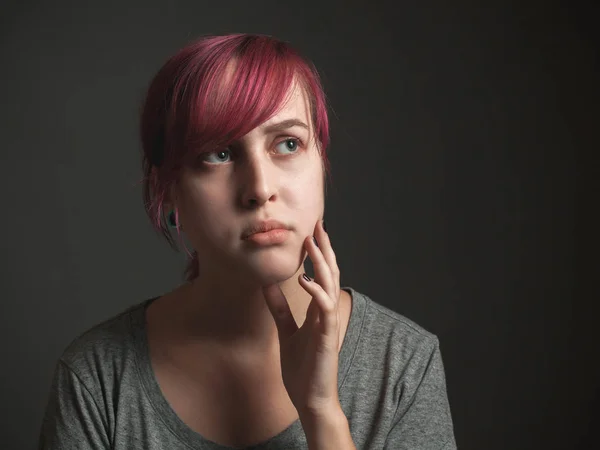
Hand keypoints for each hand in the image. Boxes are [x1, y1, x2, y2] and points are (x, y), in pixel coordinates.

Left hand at [262, 219, 341, 417]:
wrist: (310, 399)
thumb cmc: (301, 369)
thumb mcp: (286, 331)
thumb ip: (279, 308)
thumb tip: (267, 285)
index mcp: (317, 310)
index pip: (320, 274)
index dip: (317, 253)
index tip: (310, 232)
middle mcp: (326, 312)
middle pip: (329, 273)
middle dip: (324, 249)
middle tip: (317, 225)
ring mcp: (328, 323)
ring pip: (330, 284)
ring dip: (322, 262)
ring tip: (313, 242)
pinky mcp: (327, 337)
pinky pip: (324, 309)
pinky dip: (316, 292)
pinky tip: (306, 279)